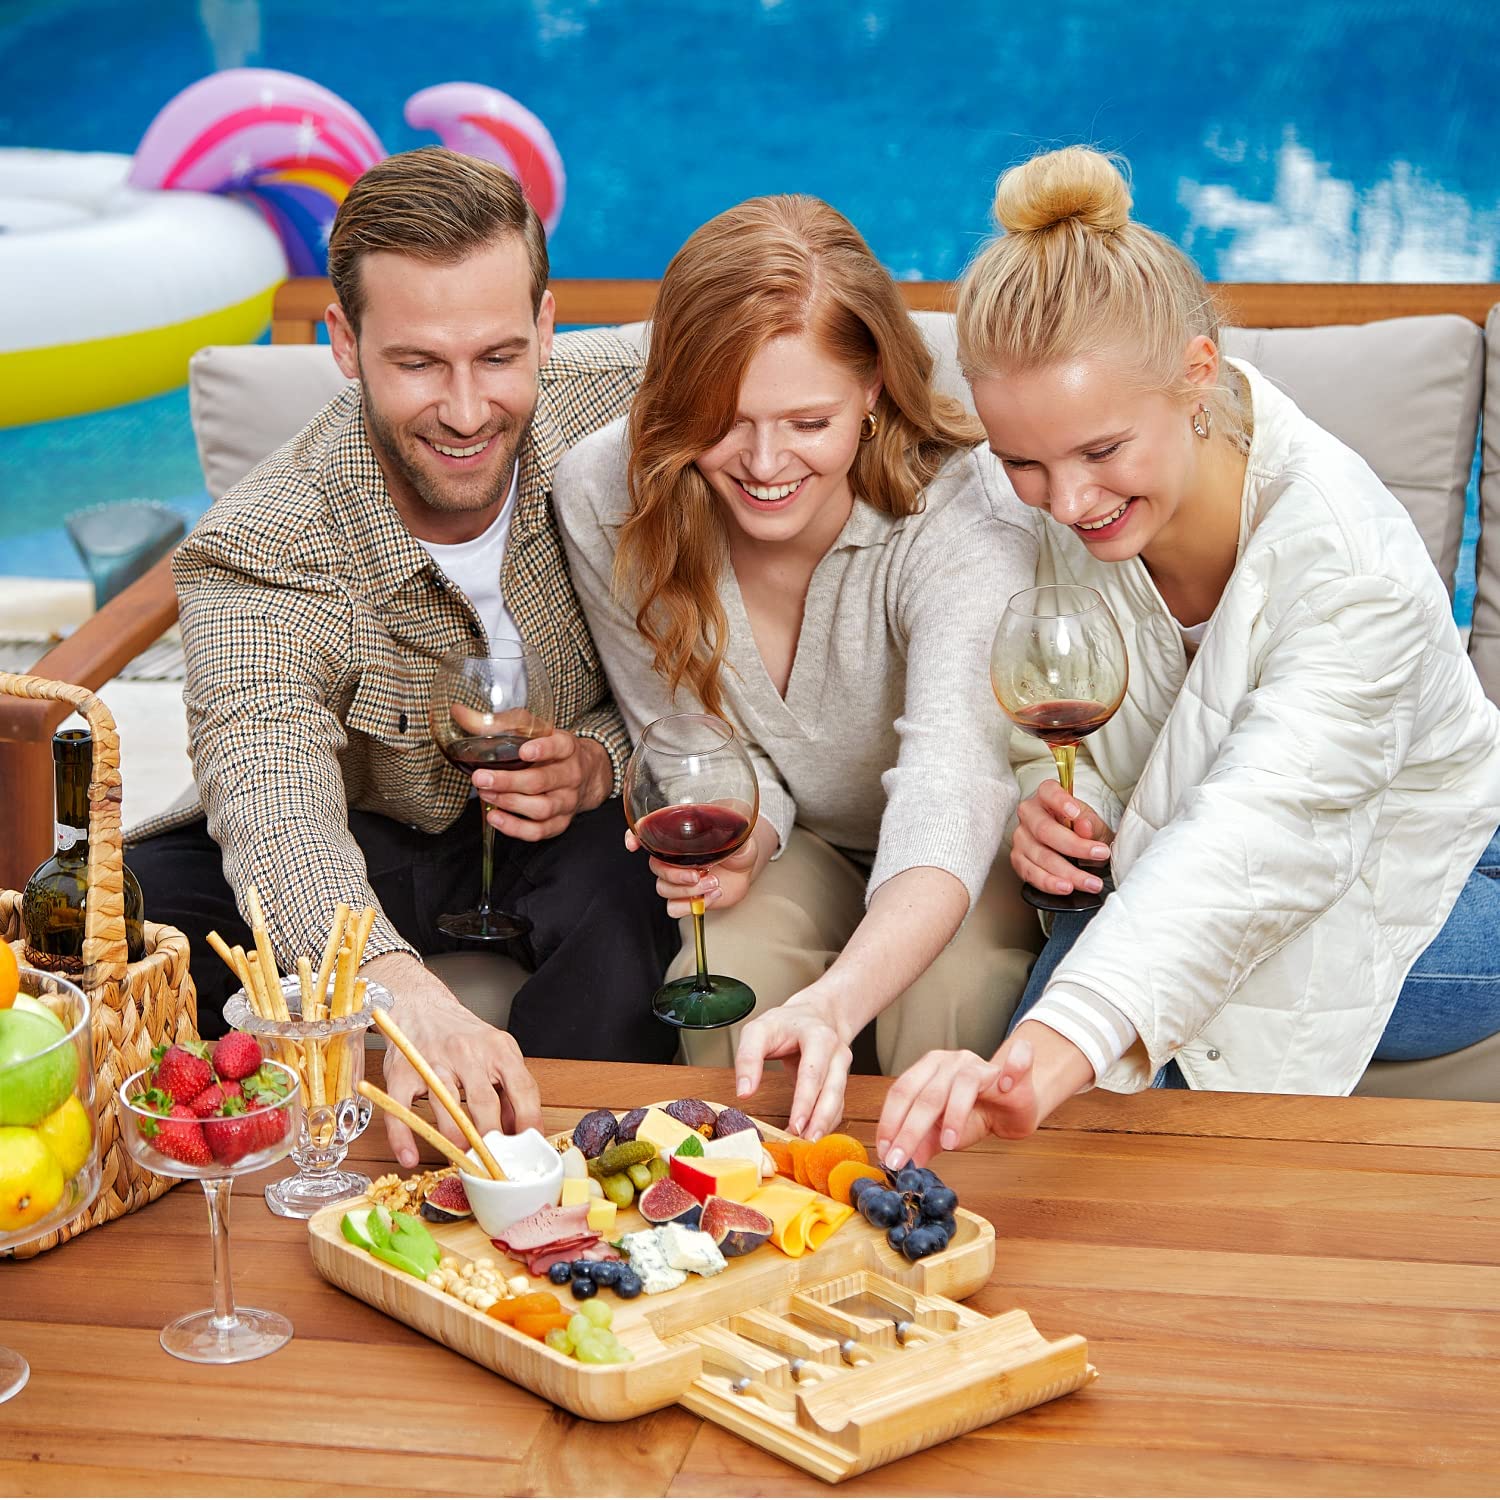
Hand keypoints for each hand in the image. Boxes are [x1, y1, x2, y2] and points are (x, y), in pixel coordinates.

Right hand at [362, 952, 541, 1168]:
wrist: (422, 1007)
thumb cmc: (463, 1035)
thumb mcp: (497, 1052)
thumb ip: (510, 1088)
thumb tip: (521, 1130)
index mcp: (498, 1049)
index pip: (522, 1087)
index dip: (529, 1121)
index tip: (531, 1146)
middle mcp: (467, 1053)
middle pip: (484, 1102)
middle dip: (490, 1138)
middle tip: (495, 1164)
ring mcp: (432, 1062)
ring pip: (445, 1106)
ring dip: (454, 1139)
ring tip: (462, 1161)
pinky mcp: (402, 1074)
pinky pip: (400, 1109)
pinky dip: (403, 1137)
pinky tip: (410, 1157)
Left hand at [473, 731, 610, 841]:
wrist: (585, 774)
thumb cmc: (550, 748)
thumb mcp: (532, 729)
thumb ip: (498, 722)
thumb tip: (459, 712)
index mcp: (567, 747)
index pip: (560, 746)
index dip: (544, 749)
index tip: (525, 750)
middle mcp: (571, 775)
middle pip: (542, 781)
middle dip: (509, 782)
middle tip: (482, 778)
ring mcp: (567, 801)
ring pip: (541, 808)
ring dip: (509, 803)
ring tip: (486, 794)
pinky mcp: (560, 822)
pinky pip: (539, 831)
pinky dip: (515, 827)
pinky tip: (495, 817)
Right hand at [623, 816, 773, 918]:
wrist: (744, 869)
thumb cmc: (738, 845)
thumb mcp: (740, 835)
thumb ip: (735, 832)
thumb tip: (736, 830)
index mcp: (679, 836)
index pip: (647, 831)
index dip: (635, 836)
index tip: (634, 844)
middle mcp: (673, 857)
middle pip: (655, 867)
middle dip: (675, 874)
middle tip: (698, 875)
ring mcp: (677, 879)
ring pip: (663, 889)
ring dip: (687, 891)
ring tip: (713, 883)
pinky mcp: (685, 898)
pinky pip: (674, 908)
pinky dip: (691, 906)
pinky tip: (712, 896)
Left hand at [734, 989, 853, 1140]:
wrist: (816, 1014)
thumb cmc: (785, 1024)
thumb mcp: (759, 1030)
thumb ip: (748, 1057)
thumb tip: (744, 1091)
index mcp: (818, 1036)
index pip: (813, 1072)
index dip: (804, 1100)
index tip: (794, 1123)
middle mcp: (836, 1052)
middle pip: (832, 1090)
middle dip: (818, 1118)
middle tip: (802, 1140)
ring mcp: (842, 1067)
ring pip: (838, 1100)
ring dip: (824, 1124)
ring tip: (807, 1144)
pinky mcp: (840, 1081)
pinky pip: (837, 1106)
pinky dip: (825, 1123)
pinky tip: (811, 1135)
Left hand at [875, 1036, 1039, 1168]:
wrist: (1010, 1109)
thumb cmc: (974, 1116)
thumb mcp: (941, 1133)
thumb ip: (921, 1144)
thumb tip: (897, 1165)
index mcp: (926, 1070)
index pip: (901, 1092)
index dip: (890, 1122)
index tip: (886, 1153)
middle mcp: (950, 1062)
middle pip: (927, 1093)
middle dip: (910, 1129)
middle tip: (902, 1158)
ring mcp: (980, 1064)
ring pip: (962, 1083)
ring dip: (954, 1115)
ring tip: (949, 1144)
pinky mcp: (1011, 1070)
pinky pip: (1015, 1062)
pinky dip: (1011, 1069)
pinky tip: (1004, 1087)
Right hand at [1011, 779, 1114, 896]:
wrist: (1074, 850)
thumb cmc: (1083, 831)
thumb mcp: (1093, 824)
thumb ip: (1090, 823)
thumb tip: (1084, 826)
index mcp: (1046, 796)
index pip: (1048, 791)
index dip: (1060, 801)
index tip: (1075, 813)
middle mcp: (1029, 814)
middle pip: (1045, 830)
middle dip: (1074, 846)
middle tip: (1100, 854)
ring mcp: (1020, 837)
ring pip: (1040, 856)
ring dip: (1068, 873)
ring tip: (1091, 882)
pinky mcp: (1018, 859)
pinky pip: (1030, 874)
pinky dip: (1050, 883)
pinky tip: (1066, 887)